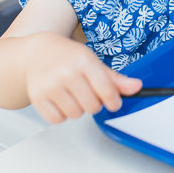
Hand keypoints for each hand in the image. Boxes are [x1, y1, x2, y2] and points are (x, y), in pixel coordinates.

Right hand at [22, 32, 141, 123]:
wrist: (37, 53)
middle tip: (87, 92)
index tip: (113, 102)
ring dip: (77, 109)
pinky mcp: (37, 97)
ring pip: (76, 115)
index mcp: (83, 61)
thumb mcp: (93, 61)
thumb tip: (137, 87)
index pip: (107, 90)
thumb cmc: (68, 56)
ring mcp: (50, 86)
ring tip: (72, 94)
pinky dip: (61, 115)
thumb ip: (114, 78)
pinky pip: (57, 119)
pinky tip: (60, 101)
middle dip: (94, 103)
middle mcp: (66, 73)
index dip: (114, 101)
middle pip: (92, 106)